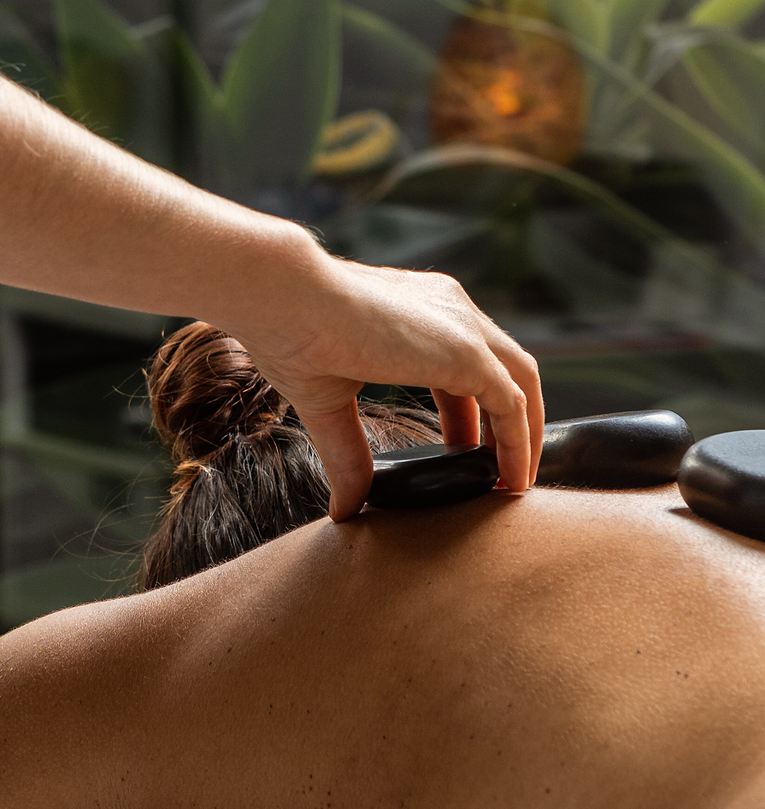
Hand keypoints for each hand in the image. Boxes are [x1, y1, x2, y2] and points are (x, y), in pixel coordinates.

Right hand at [227, 248, 542, 521]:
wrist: (286, 300)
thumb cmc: (291, 334)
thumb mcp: (328, 402)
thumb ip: (348, 454)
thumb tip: (344, 508)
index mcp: (418, 310)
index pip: (462, 360)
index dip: (467, 411)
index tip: (459, 451)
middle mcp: (450, 308)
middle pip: (504, 367)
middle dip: (504, 422)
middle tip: (494, 470)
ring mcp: (463, 326)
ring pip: (521, 380)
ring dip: (523, 433)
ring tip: (512, 480)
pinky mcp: (469, 352)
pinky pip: (513, 404)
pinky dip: (518, 441)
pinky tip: (508, 479)